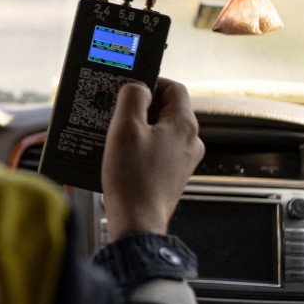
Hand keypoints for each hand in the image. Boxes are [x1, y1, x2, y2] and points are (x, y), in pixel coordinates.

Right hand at [101, 78, 203, 240]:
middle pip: (166, 109)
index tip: (130, 87)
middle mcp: (190, 141)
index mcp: (184, 124)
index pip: (173, 87)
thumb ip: (132, 97)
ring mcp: (183, 160)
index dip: (151, 82)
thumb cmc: (132, 178)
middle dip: (140, 107)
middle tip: (116, 111)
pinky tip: (120, 154)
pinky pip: (157, 150)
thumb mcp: (125, 128)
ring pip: (160, 130)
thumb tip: (138, 86)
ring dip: (137, 128)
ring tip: (114, 134)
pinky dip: (140, 147)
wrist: (137, 221)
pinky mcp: (172, 175)